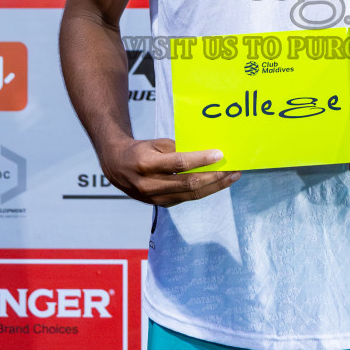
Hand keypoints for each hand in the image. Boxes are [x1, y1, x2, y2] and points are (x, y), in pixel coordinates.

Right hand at [99, 138, 239, 206]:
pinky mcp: (161, 205)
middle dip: (214, 177)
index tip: (219, 154)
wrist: (116, 168)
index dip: (201, 160)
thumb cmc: (139, 151)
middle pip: (188, 183)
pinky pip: (187, 198)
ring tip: (232, 177)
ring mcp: (155, 198)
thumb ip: (178, 149)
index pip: (179, 163)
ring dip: (214, 186)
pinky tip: (217, 183)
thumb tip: (205, 153)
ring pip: (191, 195)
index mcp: (146, 164)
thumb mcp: (155, 143)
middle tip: (233, 169)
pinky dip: (204, 190)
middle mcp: (150, 184)